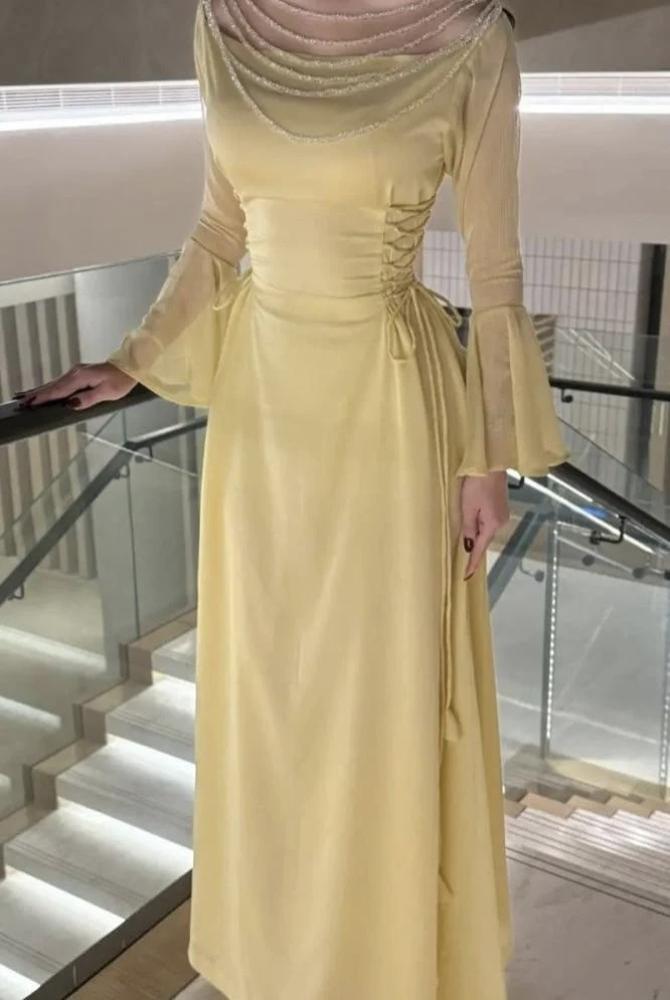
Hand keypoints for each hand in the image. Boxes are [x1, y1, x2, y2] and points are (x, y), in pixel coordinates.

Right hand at [13, 362, 136, 411]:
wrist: (129, 368)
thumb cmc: (121, 381)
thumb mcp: (107, 393)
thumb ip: (88, 399)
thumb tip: (71, 404)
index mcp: (80, 377)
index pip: (58, 390)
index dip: (44, 398)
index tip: (31, 404)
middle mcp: (75, 373)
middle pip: (52, 386)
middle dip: (36, 394)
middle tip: (22, 402)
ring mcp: (76, 372)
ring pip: (55, 384)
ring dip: (40, 391)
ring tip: (26, 397)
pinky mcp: (79, 374)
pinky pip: (61, 383)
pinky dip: (50, 388)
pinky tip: (44, 392)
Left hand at [460, 470, 509, 579]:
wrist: (490, 463)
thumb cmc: (477, 484)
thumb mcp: (468, 507)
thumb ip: (468, 528)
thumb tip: (468, 545)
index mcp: (492, 524)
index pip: (480, 548)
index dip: (472, 562)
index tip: (467, 576)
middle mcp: (501, 522)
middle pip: (484, 539)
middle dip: (472, 544)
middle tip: (460, 546)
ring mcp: (503, 514)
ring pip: (486, 529)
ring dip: (475, 531)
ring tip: (465, 523)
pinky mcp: (501, 507)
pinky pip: (488, 521)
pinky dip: (479, 523)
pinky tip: (473, 517)